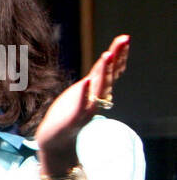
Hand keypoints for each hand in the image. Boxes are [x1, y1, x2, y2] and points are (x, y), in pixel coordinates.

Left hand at [36, 34, 128, 164]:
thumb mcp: (83, 90)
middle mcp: (95, 99)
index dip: (118, 55)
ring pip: (98, 89)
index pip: (110, 71)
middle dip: (115, 59)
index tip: (124, 38)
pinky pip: (80, 105)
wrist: (54, 141)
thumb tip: (110, 57)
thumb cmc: (67, 114)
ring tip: (107, 55)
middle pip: (108, 76)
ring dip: (104, 72)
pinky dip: (84, 94)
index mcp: (96, 91)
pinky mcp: (74, 120)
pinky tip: (86, 82)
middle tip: (123, 41)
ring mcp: (86, 109)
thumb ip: (96, 77)